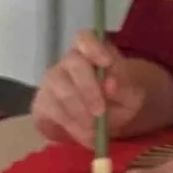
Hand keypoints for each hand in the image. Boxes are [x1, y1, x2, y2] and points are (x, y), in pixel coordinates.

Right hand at [32, 33, 154, 147]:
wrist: (100, 121)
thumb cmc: (118, 99)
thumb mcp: (131, 95)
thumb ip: (124, 89)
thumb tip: (110, 85)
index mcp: (93, 51)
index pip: (86, 37)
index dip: (94, 47)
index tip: (107, 62)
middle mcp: (69, 62)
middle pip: (73, 64)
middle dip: (88, 89)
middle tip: (100, 112)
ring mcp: (52, 81)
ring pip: (60, 90)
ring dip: (79, 112)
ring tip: (96, 130)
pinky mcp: (41, 102)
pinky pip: (52, 111)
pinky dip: (71, 125)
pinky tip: (85, 135)